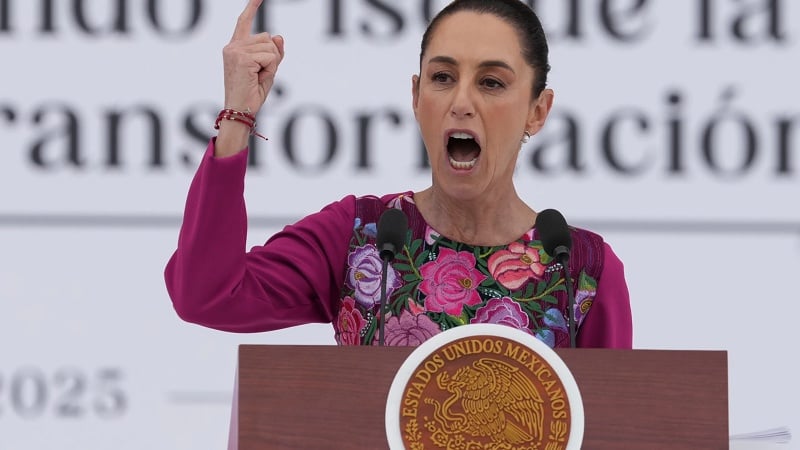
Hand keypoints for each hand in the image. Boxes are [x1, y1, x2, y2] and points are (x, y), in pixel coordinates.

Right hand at [217, 0, 284, 155]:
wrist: (240, 111)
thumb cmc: (251, 94)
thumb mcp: (267, 71)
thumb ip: (273, 53)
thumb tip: (278, 35)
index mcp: (235, 48)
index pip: (244, 22)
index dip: (252, 8)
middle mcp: (232, 46)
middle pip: (267, 37)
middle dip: (272, 57)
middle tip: (260, 75)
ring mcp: (235, 51)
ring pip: (270, 47)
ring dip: (271, 64)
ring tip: (257, 78)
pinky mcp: (242, 57)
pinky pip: (270, 57)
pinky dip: (270, 69)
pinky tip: (258, 78)